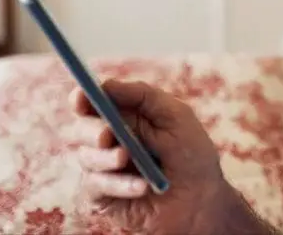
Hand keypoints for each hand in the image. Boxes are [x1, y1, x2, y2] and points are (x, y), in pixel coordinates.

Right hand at [69, 79, 272, 234]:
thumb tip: (106, 84)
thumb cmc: (191, 154)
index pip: (91, 103)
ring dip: (108, 159)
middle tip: (107, 135)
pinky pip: (96, 188)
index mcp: (123, 117)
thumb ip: (143, 96)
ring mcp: (103, 169)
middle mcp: (108, 141)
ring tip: (129, 160)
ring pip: (86, 158)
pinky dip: (120, 185)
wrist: (201, 199)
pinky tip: (142, 187)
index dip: (81, 98)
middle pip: (80, 129)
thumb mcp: (176, 116)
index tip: (81, 98)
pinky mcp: (103, 197)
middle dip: (92, 130)